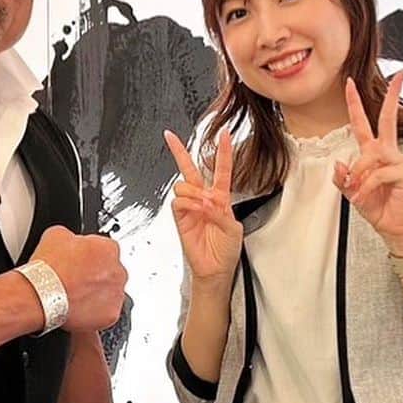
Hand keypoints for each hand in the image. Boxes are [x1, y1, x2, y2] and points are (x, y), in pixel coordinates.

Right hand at [29, 226, 127, 331]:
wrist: (41, 295)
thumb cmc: (49, 268)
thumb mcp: (56, 234)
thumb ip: (72, 236)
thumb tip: (71, 240)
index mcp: (109, 248)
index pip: (105, 250)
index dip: (89, 256)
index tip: (80, 262)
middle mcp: (118, 271)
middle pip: (110, 273)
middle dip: (96, 276)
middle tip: (76, 280)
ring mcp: (117, 295)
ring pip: (109, 294)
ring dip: (97, 295)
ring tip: (76, 296)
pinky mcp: (111, 315)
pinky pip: (105, 313)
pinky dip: (95, 313)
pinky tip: (79, 309)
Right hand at [164, 128, 242, 289]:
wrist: (215, 269)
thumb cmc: (226, 250)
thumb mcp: (233, 228)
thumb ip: (221, 212)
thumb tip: (206, 202)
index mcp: (221, 199)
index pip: (221, 170)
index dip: (223, 152)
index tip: (223, 134)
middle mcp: (203, 200)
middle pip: (190, 169)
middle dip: (179, 151)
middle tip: (170, 137)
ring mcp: (190, 208)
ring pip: (183, 185)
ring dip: (195, 193)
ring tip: (204, 207)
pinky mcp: (180, 218)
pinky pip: (178, 201)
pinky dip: (188, 203)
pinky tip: (196, 211)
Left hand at [334, 71, 402, 252]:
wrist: (394, 228)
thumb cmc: (377, 208)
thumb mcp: (352, 193)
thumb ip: (343, 179)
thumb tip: (339, 163)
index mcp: (375, 153)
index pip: (365, 123)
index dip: (357, 103)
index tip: (350, 83)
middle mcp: (389, 153)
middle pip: (389, 119)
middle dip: (392, 97)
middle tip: (398, 75)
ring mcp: (399, 161)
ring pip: (372, 154)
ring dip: (359, 173)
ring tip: (356, 192)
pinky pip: (378, 173)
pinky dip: (366, 187)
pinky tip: (363, 197)